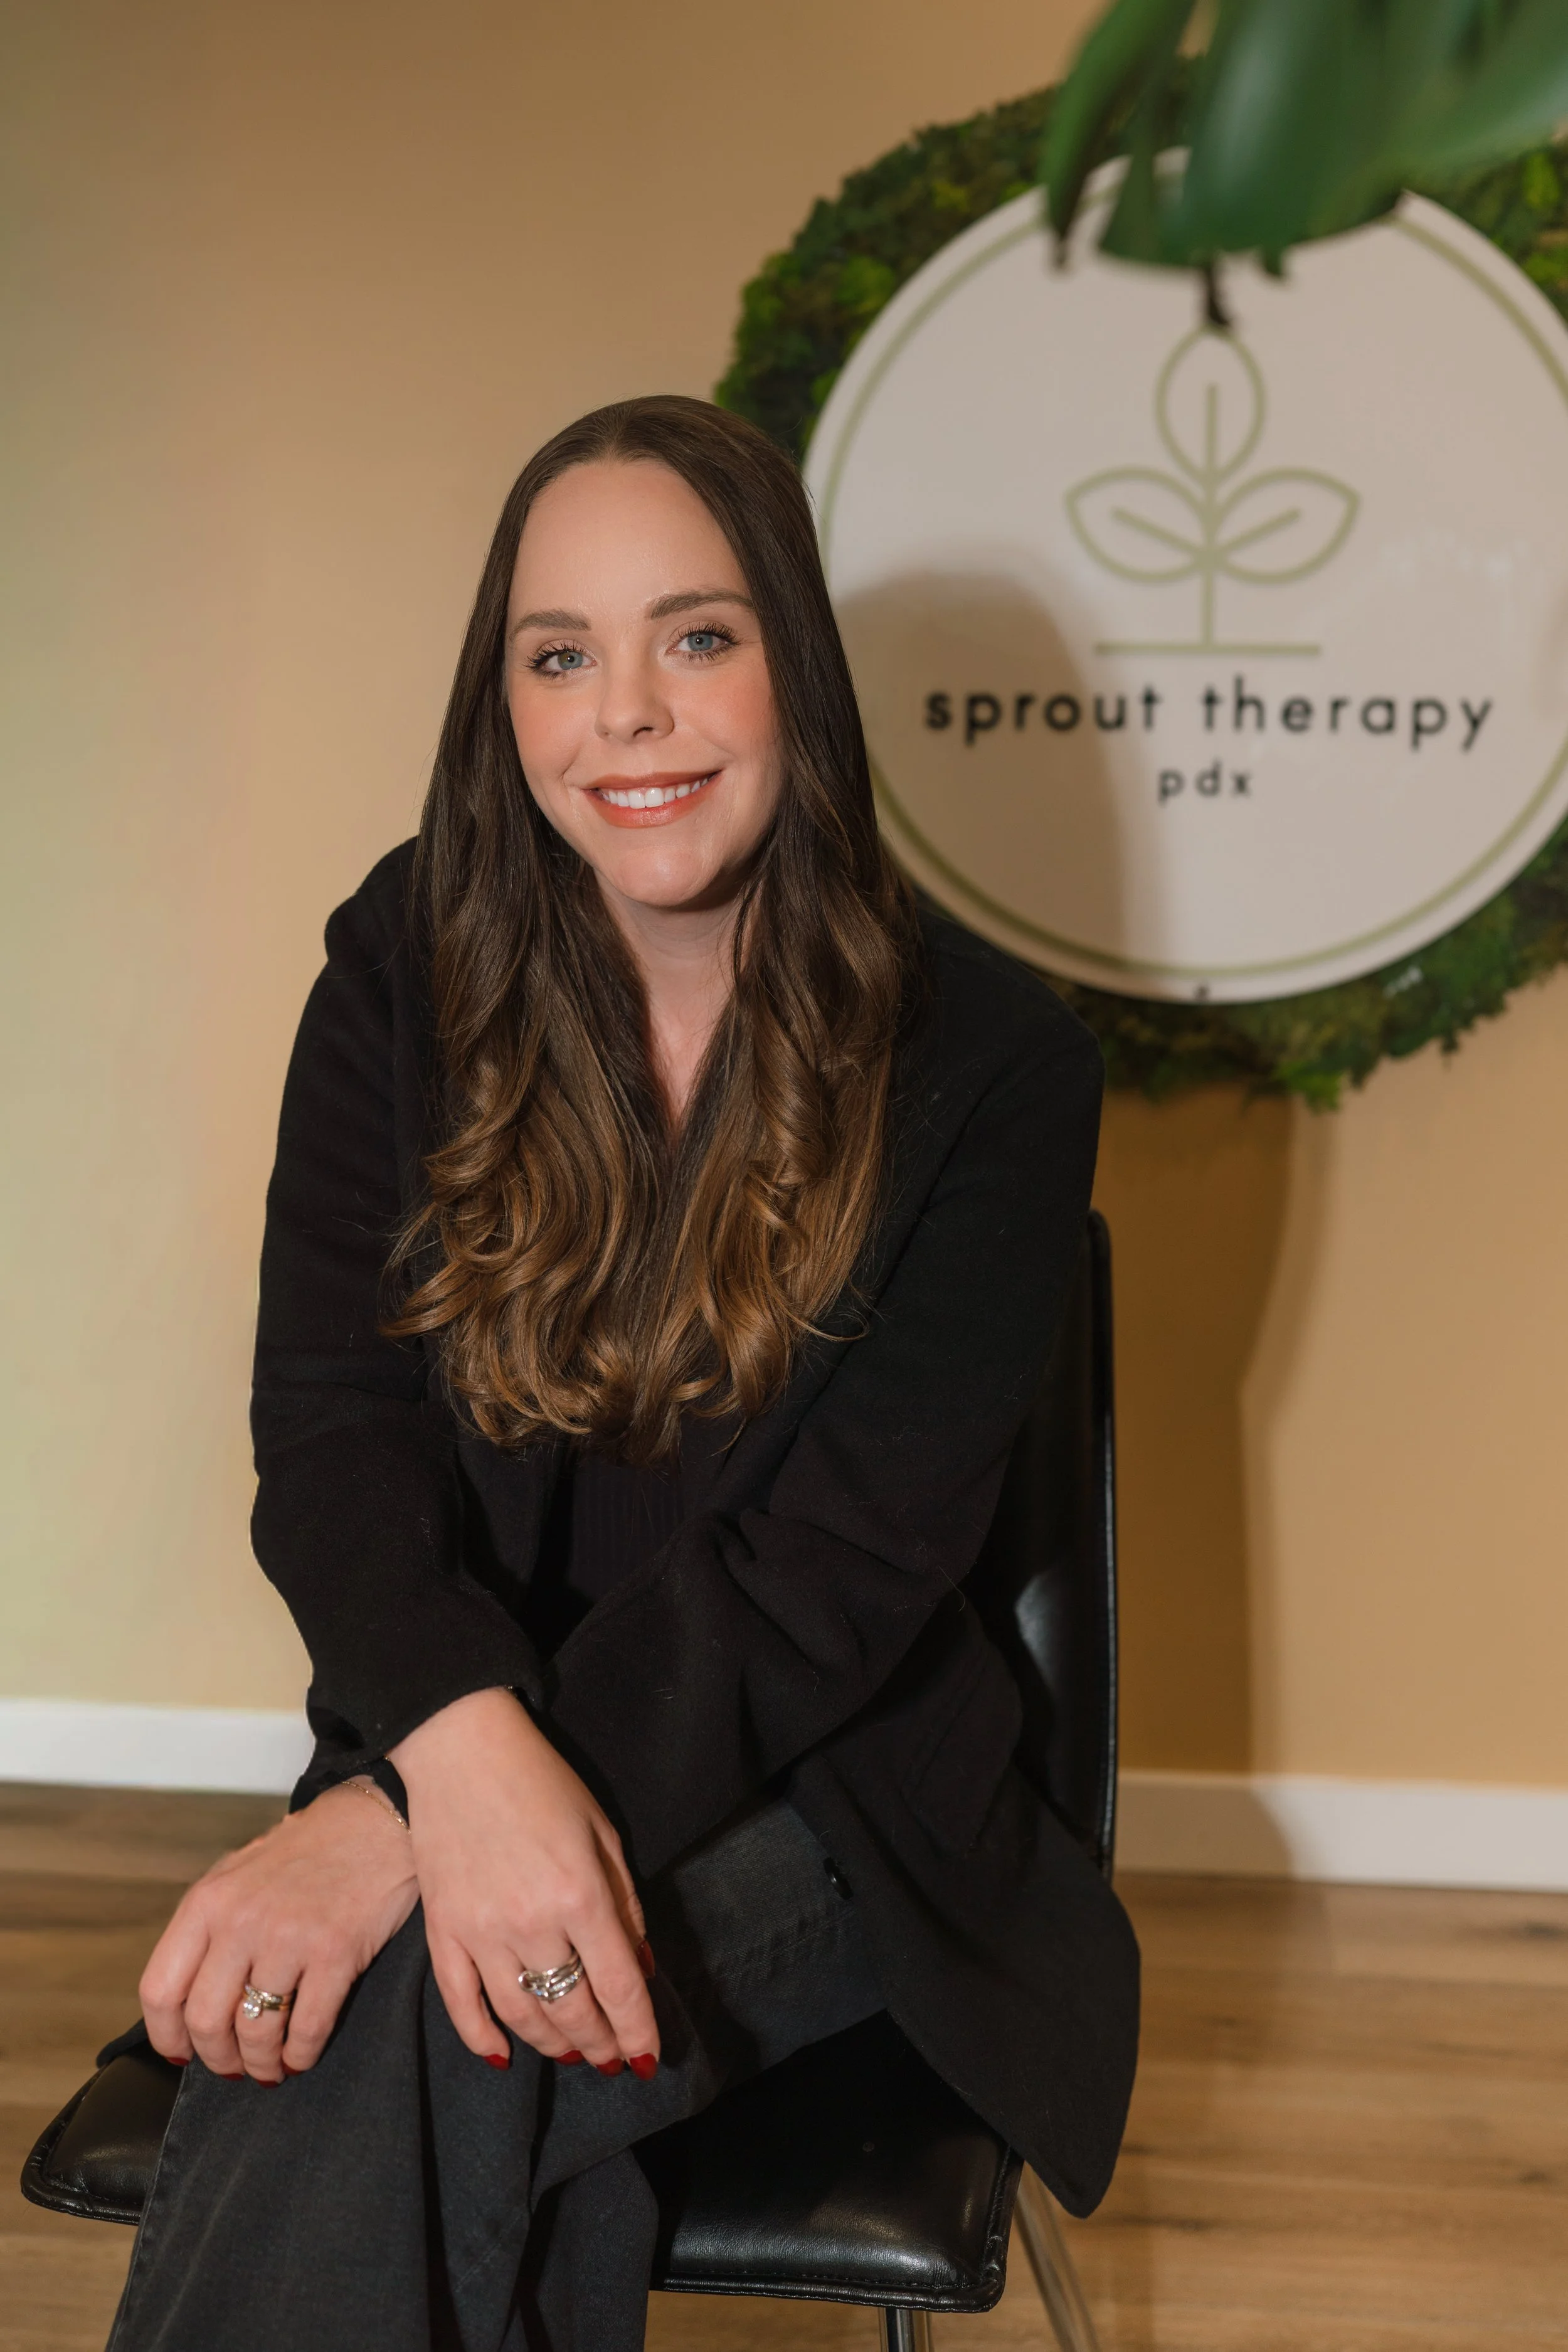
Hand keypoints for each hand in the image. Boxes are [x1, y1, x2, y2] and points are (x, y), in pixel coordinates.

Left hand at [139, 1781, 418, 2083]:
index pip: (160, 1989)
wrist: (374, 1823)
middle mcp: (241, 1920)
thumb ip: (209, 1929)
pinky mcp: (336, 1952)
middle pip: (206, 2021)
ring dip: (262, 2063)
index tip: (182, 2053)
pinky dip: (302, 2055)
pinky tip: (303, 2054)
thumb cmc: (307, 1853)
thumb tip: (187, 2002)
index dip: (168, 2035)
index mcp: (208, 1901)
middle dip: (219, 2058)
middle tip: (235, 2065)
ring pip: (256, 2032)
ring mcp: (289, 1936)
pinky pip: (307, 2029)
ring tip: (271, 2066)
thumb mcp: (239, 1875)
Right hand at [390, 1687, 657, 2076]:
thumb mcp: (602, 1832)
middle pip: (572, 2010)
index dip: (638, 2031)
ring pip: (522, 2015)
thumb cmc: (541, 1781)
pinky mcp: (441, 1930)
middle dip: (600, 2044)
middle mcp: (531, 1922)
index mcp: (580, 1893)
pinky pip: (461, 2003)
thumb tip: (638, 1967)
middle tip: (614, 2058)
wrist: (458, 1747)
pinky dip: (482, 2039)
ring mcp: (480, 1931)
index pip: (619, 1986)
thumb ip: (625, 1903)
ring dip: (553, 2045)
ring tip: (574, 2055)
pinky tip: (504, 2058)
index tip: (649, 2059)